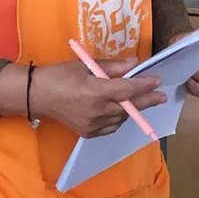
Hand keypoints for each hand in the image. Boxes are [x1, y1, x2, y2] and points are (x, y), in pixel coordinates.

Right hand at [30, 59, 165, 138]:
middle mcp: (96, 111)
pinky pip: (111, 126)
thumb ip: (112, 66)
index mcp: (95, 91)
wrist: (36, 95)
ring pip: (122, 118)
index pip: (127, 90)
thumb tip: (133, 64)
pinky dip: (118, 118)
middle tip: (162, 96)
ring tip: (139, 99)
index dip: (144, 85)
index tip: (157, 80)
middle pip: (129, 107)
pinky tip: (119, 109)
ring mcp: (93, 125)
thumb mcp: (85, 65)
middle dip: (148, 101)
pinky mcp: (88, 133)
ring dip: (132, 109)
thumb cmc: (59, 75)